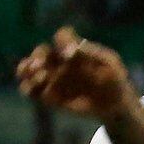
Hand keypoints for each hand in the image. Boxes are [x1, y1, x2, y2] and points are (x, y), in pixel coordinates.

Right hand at [16, 27, 132, 119]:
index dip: (61, 42)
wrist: (115, 106)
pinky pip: (32, 90)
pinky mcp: (50, 94)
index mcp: (75, 49)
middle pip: (42, 52)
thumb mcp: (110, 65)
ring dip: (27, 70)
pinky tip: (32, 89)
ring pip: (31, 69)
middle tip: (39, 66)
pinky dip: (28, 88)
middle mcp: (61, 60)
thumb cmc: (115, 81)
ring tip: (38, 78)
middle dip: (37, 56)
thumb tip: (69, 51)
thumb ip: (91, 55)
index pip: (62, 37)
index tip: (67, 55)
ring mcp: (54, 77)